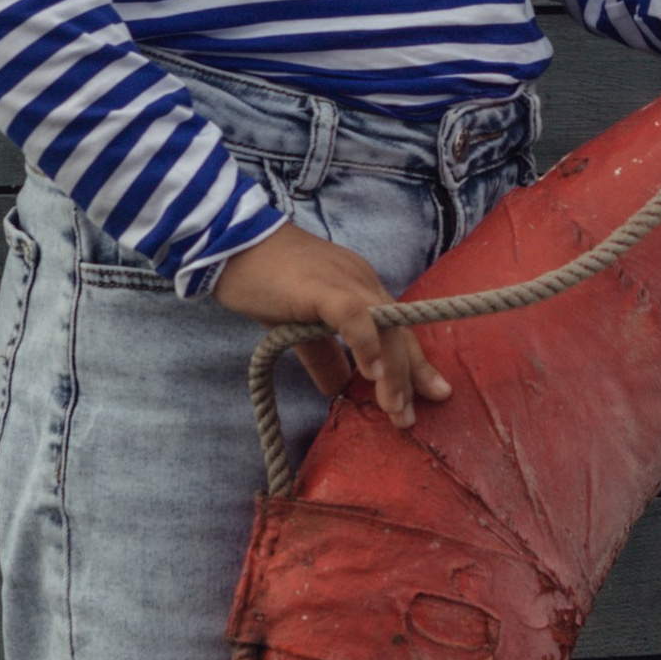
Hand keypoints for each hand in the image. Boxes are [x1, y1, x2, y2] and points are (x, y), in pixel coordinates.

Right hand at [212, 217, 445, 426]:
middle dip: (410, 377)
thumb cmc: (261, 279)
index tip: (432, 394)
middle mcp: (362, 281)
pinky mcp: (321, 286)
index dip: (415, 363)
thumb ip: (320, 354)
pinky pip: (353, 315)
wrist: (227, 241)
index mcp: (359, 287)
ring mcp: (345, 280)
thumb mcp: (298, 324)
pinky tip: (371, 374)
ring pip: (383, 326)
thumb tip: (338, 388)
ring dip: (393, 371)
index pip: (397, 328)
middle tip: (409, 418)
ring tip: (396, 409)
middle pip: (398, 330)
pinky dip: (366, 343)